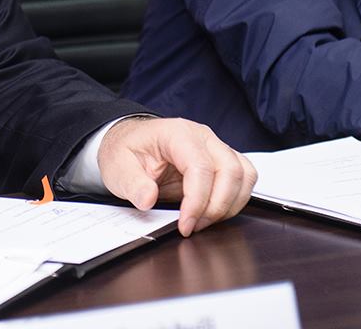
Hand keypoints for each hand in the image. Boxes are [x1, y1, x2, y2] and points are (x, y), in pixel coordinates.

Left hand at [98, 117, 255, 235]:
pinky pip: (244, 178)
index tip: (185, 225)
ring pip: (244, 175)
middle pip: (230, 170)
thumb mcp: (117, 167)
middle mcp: (203, 137)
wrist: (131, 142)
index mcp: (177, 134)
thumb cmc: (127, 150)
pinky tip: (213, 212)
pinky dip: (234, 200)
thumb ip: (132, 183)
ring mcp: (215, 147)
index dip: (197, 201)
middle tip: (194, 226)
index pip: (200, 167)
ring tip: (203, 221)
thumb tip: (148, 200)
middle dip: (216, 206)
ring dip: (229, 204)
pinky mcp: (221, 160)